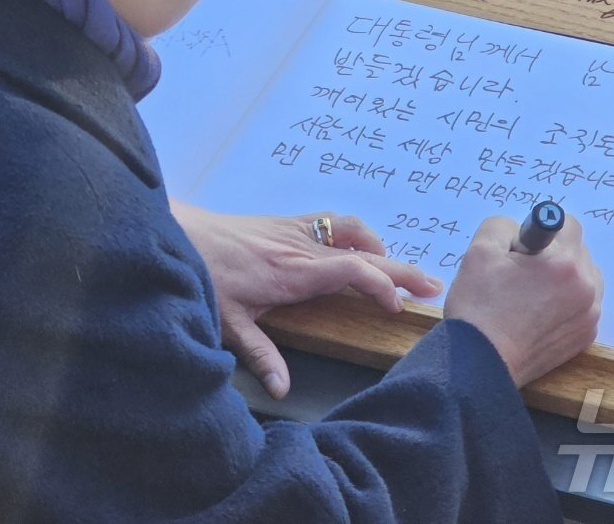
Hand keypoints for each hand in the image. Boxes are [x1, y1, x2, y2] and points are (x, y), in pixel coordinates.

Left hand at [172, 202, 443, 398]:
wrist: (179, 232)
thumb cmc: (204, 277)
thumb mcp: (229, 323)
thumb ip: (261, 355)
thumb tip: (284, 390)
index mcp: (294, 273)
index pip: (351, 272)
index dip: (380, 285)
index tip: (399, 305)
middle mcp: (302, 248)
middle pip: (364, 252)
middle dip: (401, 269)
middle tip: (434, 285)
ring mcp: (296, 231)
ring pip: (352, 231)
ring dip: (381, 248)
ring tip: (400, 269)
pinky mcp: (287, 222)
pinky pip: (333, 223)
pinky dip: (356, 234)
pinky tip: (361, 247)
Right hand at [443, 215, 601, 386]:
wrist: (483, 362)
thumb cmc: (480, 306)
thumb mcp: (480, 250)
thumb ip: (503, 225)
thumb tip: (520, 230)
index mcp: (564, 263)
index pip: (569, 224)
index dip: (542, 229)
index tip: (524, 247)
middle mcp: (586, 287)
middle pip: (578, 251)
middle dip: (552, 254)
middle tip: (521, 272)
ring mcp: (588, 315)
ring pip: (583, 279)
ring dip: (563, 278)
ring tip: (530, 294)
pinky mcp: (585, 336)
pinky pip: (582, 305)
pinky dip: (565, 303)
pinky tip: (537, 313)